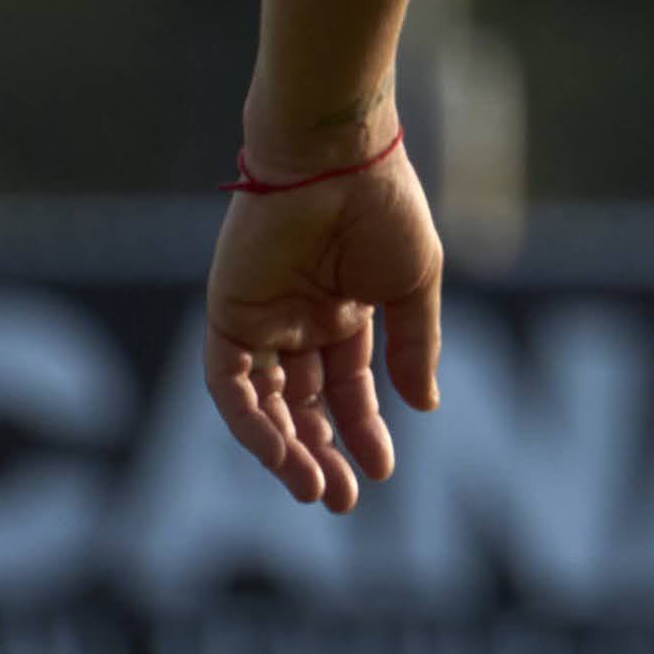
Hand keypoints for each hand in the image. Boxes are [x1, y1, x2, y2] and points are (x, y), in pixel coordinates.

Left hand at [203, 138, 441, 511]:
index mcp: (346, 307)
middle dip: (323, 452)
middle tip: (343, 499)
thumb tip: (424, 406)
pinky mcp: (229, 313)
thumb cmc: (383, 206)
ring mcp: (262, 317)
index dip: (363, 428)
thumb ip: (414, 346)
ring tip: (318, 488)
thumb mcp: (414, 283)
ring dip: (288, 450)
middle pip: (304, 404)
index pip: (347, 385)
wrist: (335, 155)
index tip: (382, 468)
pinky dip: (253, 424)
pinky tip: (283, 455)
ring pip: (266, 404)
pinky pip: (232, 384)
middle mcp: (300, 317)